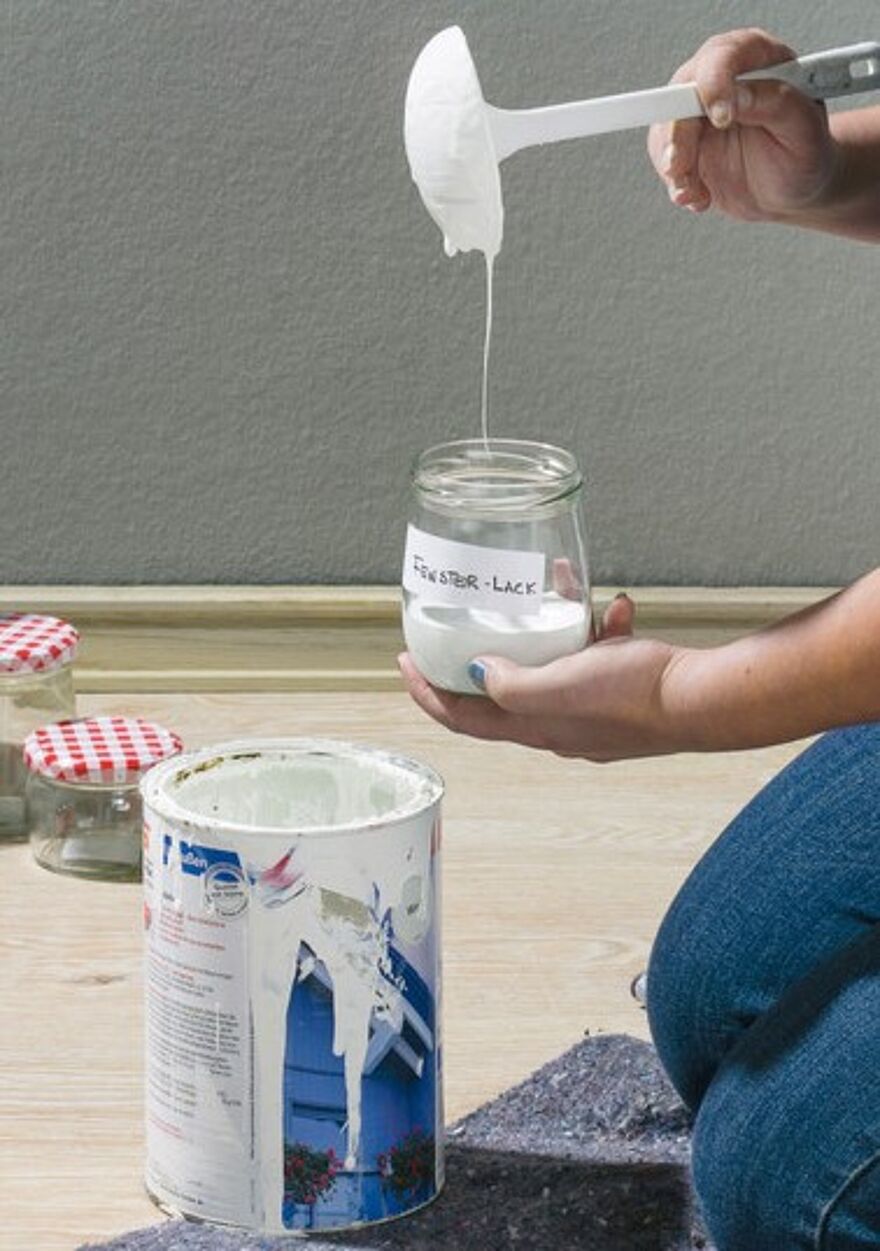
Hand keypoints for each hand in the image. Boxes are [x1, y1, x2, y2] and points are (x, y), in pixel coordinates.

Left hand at [398, 594, 691, 762]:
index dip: (427, 693)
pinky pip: (598, 652)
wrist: (702, 699)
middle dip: (485, 655)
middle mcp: (558, 724)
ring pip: (554, 662)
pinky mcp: (621, 689)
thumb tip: (478, 673)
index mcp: (535, 727)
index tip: (405, 663)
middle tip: (469, 623)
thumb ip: (512, 683)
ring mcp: (591, 708)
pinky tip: (616, 607)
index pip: (463, 719)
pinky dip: (599, 627)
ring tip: (559, 594)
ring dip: (552, 628)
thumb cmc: (635, 697)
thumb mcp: (557, 686)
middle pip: (503, 691)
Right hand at [647, 28, 840, 220]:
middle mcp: (723, 80)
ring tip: (697, 193)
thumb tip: (737, 95)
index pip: (724, 55)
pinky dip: (677, 184)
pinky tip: (700, 197)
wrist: (792, 190)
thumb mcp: (804, 130)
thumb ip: (776, 103)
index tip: (720, 117)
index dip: (714, 82)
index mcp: (757, 60)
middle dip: (679, 133)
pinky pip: (665, 158)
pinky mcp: (685, 144)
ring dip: (675, 166)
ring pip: (667, 127)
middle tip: (681, 166)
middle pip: (683, 92)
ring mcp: (699, 113)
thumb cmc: (805, 156)